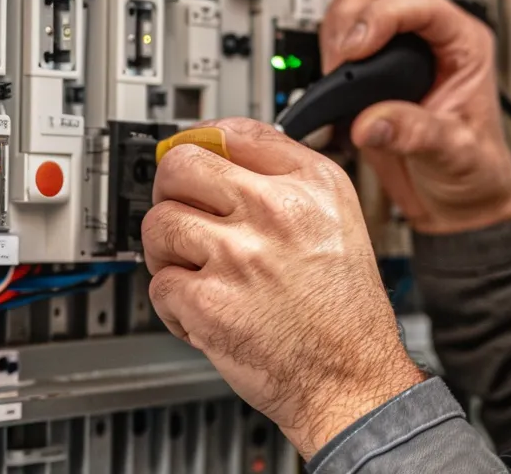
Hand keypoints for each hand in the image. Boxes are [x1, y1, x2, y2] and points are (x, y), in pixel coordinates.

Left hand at [142, 118, 424, 458]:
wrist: (351, 379)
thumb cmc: (346, 313)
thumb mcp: (340, 223)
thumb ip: (288, 183)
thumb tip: (228, 159)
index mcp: (311, 184)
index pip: (234, 131)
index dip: (201, 141)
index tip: (192, 155)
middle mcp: (274, 210)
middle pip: (181, 166)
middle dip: (171, 191)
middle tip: (182, 213)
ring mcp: (237, 255)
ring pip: (159, 224)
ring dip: (166, 251)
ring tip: (193, 271)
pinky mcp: (207, 301)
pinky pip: (159, 284)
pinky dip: (172, 304)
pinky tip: (202, 311)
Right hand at [320, 0, 510, 233]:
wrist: (457, 200)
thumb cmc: (473, 170)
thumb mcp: (456, 154)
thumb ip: (416, 134)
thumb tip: (370, 122)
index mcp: (464, 44)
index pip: (420, 3)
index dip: (381, 17)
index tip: (354, 50)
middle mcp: (431, 37)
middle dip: (352, 9)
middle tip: (340, 53)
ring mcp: (398, 47)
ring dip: (335, 26)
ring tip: (334, 70)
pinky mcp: (370, 67)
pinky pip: (340, 34)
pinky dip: (325, 48)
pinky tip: (328, 80)